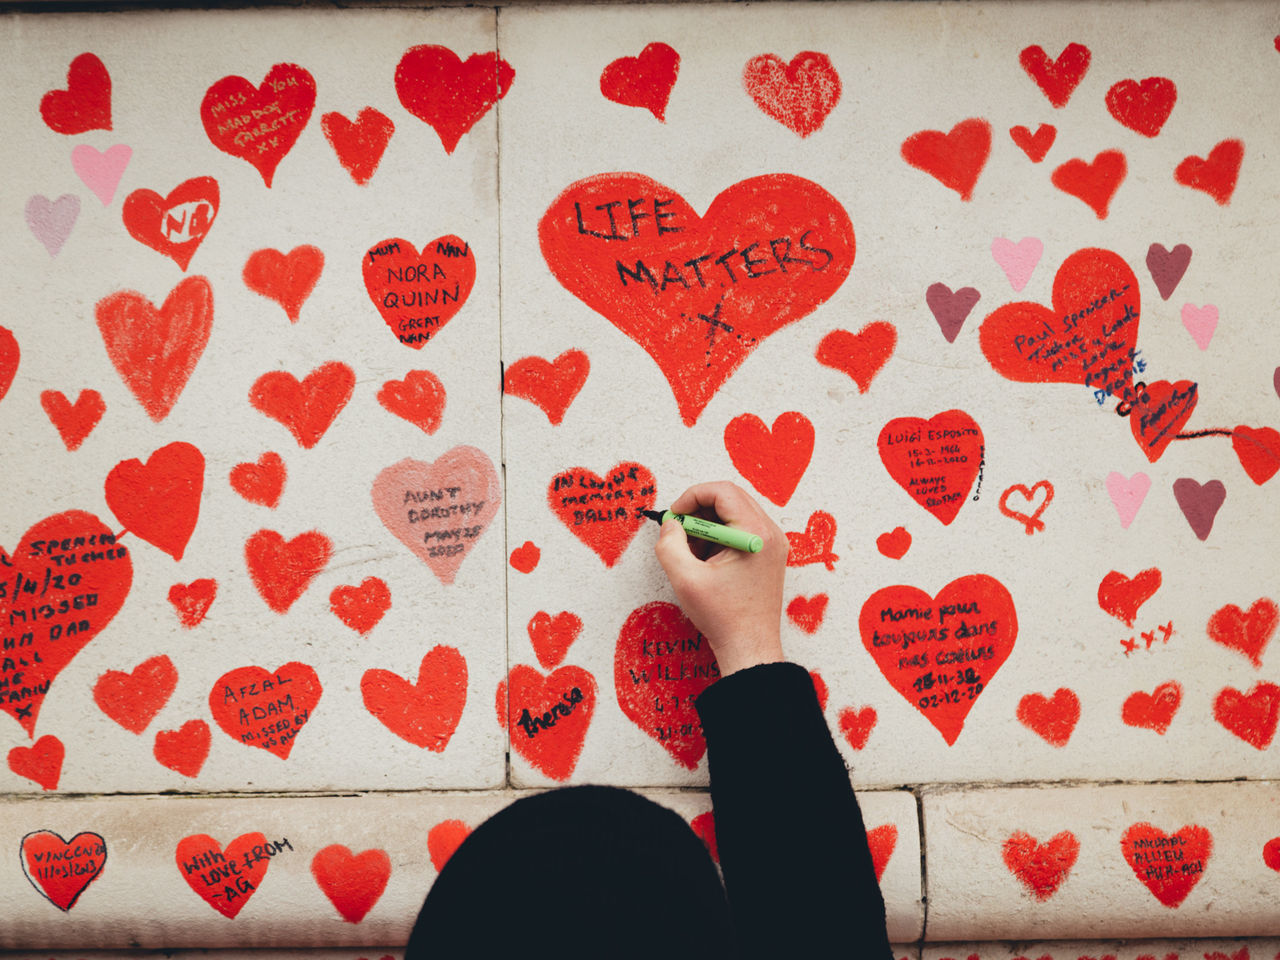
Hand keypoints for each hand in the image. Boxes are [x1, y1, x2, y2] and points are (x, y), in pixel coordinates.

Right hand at [653, 481, 786, 675]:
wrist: (749, 647)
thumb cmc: (723, 617)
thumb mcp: (685, 579)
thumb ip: (670, 544)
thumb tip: (671, 524)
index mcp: (755, 534)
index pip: (722, 491)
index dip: (692, 496)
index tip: (674, 516)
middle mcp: (769, 533)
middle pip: (730, 498)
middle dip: (699, 509)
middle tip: (678, 531)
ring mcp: (772, 543)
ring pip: (734, 513)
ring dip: (708, 525)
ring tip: (693, 553)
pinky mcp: (768, 554)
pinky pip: (741, 529)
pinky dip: (719, 537)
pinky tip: (707, 561)